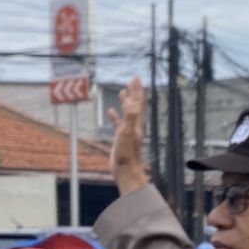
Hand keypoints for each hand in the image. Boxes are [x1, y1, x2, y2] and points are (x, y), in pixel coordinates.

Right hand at [106, 78, 148, 194]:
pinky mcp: (120, 138)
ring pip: (126, 112)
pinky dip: (114, 117)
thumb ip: (129, 115)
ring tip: (122, 92)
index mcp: (136, 121)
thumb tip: (129, 100)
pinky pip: (117, 123)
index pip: (137, 102)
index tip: (135, 78)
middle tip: (132, 81)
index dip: (136, 90)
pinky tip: (110, 112)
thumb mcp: (127, 131)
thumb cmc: (127, 152)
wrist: (126, 169)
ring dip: (125, 102)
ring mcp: (127, 130)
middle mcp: (134, 124)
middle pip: (134, 104)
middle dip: (133, 92)